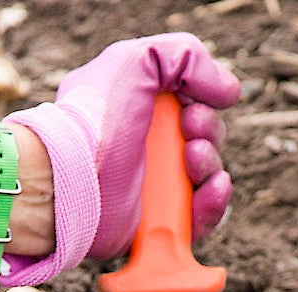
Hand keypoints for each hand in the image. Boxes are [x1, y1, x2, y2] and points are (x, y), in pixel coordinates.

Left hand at [0, 33, 239, 285]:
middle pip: (203, 141)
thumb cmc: (96, 117)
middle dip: (207, 132)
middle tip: (188, 130)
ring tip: (190, 158)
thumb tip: (229, 94)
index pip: (189, 105)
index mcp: (138, 111)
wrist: (68, 179)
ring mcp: (151, 190)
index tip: (190, 104)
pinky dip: (214, 203)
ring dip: (210, 164)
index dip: (201, 102)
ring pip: (206, 178)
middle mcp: (145, 150)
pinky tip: (212, 187)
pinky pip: (201, 219)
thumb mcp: (138, 60)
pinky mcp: (155, 227)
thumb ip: (188, 58)